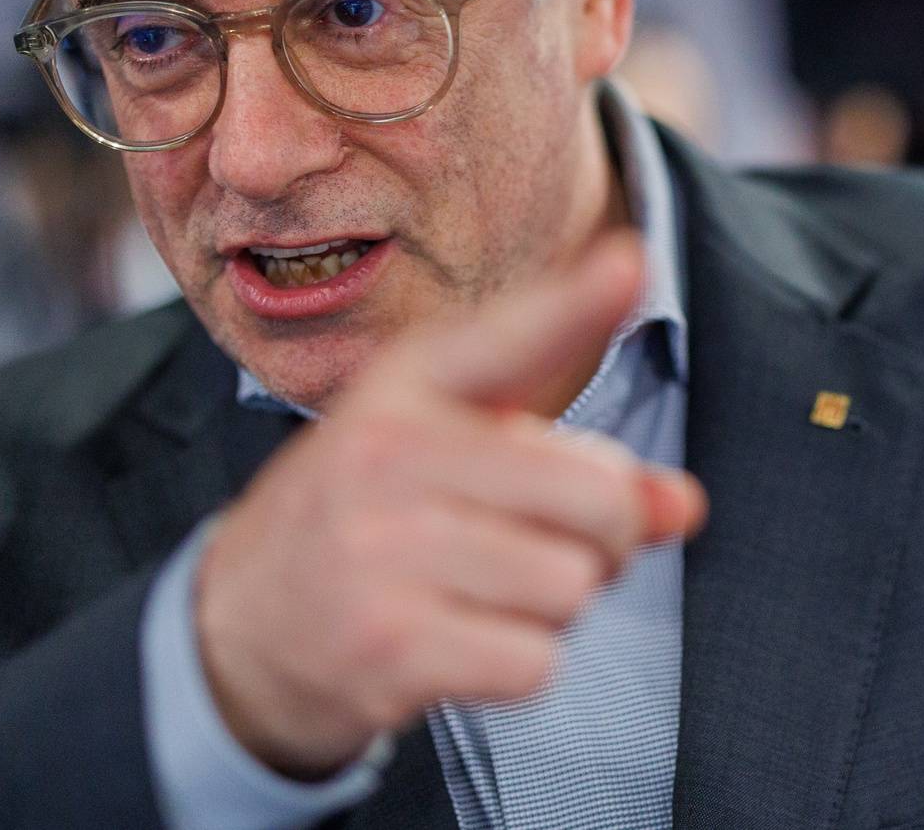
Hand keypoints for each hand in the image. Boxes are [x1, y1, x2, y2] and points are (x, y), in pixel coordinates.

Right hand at [192, 236, 707, 777]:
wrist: (240, 626)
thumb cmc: (376, 522)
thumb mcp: (456, 458)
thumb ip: (575, 464)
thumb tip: (683, 506)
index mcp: (406, 384)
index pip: (509, 335)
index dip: (578, 301)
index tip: (630, 259)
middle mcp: (387, 453)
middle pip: (597, 495)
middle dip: (604, 537)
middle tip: (542, 544)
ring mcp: (380, 549)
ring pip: (571, 584)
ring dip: (553, 608)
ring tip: (483, 593)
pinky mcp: (387, 645)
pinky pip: (536, 661)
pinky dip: (520, 665)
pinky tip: (461, 644)